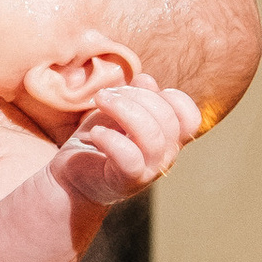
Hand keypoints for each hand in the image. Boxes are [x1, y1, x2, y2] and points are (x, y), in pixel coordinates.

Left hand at [52, 80, 201, 211]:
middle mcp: (165, 156)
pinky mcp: (126, 182)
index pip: (190, 117)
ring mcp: (149, 171)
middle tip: (106, 94)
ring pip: (152, 138)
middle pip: (169, 120)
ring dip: (124, 110)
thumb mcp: (118, 111)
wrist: (71, 176)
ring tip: (100, 101)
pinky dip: (111, 140)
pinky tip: (96, 132)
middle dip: (137, 96)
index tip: (139, 87)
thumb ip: (136, 96)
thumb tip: (146, 80)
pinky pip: (130, 158)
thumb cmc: (98, 140)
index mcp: (169, 137)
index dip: (171, 97)